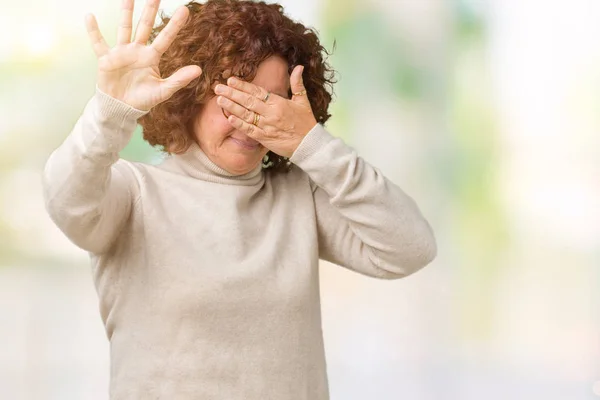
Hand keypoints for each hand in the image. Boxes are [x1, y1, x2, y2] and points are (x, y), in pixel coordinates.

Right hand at [85, 0, 201, 110]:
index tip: (185, 10)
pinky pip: (98, 43)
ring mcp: (121, 52)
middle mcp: (137, 50)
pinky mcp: (106, 59)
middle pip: (145, 26)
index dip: (174, 25)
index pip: (165, 38)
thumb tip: (199, 69)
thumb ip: (179, 79)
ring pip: (124, 28)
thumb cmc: (143, 99)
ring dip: (126, 13)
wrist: (122, 108)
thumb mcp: (163, 90)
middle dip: (150, 11)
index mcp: (152, 57)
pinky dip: (93, 31)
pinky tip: (89, 16)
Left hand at [214, 66, 317, 157]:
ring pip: (246, 114)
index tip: (231, 80)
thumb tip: (299, 67)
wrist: (309, 144)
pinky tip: (229, 118)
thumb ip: (297, 83)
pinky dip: (239, 124)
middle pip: (248, 101)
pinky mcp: (264, 138)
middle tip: (218, 87)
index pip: (257, 92)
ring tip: (219, 99)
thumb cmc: (306, 122)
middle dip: (232, 93)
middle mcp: (271, 113)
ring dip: (231, 106)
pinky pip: (249, 130)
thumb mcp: (303, 101)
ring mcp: (266, 126)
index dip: (243, 86)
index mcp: (279, 103)